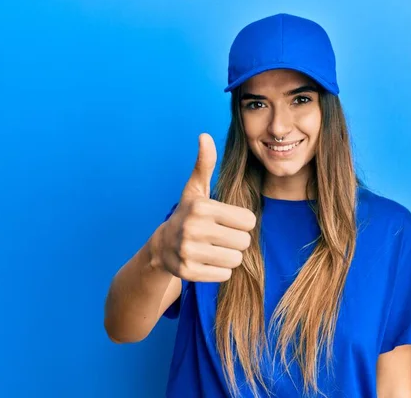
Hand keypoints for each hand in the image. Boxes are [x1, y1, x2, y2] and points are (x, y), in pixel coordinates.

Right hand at [159, 133, 256, 281]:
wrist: (161, 247)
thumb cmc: (187, 214)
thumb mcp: (195, 189)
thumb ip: (204, 164)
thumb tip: (204, 135)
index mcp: (202, 207)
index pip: (249, 220)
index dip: (241, 222)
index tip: (226, 221)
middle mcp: (194, 229)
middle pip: (244, 241)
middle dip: (236, 240)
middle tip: (220, 237)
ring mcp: (190, 252)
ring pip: (236, 260)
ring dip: (229, 256)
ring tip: (214, 249)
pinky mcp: (189, 273)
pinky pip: (225, 275)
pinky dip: (220, 271)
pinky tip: (207, 261)